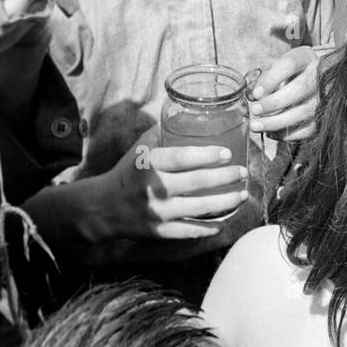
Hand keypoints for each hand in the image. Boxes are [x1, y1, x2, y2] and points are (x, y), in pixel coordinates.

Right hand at [94, 138, 251, 241]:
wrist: (103, 207)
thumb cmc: (129, 172)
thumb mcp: (140, 149)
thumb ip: (163, 133)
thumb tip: (190, 115)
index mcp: (149, 164)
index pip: (184, 157)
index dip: (208, 155)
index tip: (227, 153)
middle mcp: (154, 188)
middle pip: (199, 182)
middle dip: (226, 177)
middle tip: (243, 172)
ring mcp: (158, 212)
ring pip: (200, 207)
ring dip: (226, 201)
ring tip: (242, 194)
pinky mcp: (159, 231)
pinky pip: (190, 231)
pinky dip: (208, 229)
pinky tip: (222, 223)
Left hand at [249, 45, 322, 140]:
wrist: (317, 81)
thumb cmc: (292, 74)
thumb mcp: (280, 68)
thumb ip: (268, 78)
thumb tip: (255, 97)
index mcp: (305, 57)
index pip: (290, 64)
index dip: (272, 79)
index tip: (255, 94)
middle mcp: (321, 74)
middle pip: (301, 88)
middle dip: (274, 102)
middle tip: (255, 110)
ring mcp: (327, 96)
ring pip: (304, 111)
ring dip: (277, 122)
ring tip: (256, 126)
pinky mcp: (327, 116)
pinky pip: (308, 129)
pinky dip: (288, 134)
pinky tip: (271, 132)